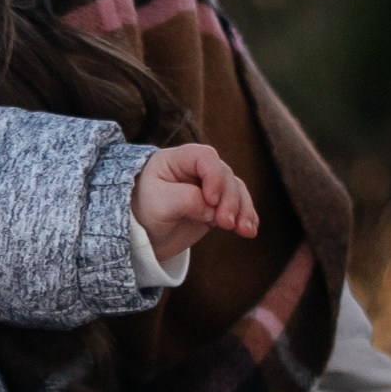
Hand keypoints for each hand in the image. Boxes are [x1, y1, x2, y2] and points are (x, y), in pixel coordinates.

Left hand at [132, 140, 256, 257]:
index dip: (214, 177)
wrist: (140, 233)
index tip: (211, 201)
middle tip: (225, 224)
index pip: (206, 158)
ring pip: (236, 191)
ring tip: (245, 231)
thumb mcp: (158, 204)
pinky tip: (250, 231)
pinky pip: (238, 206)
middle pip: (225, 175)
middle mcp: (197, 169)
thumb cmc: (142, 211)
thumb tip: (212, 209)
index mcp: (178, 159)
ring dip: (243, 210)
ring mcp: (209, 187)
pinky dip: (245, 217)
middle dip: (230, 200)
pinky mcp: (217, 206)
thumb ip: (186, 200)